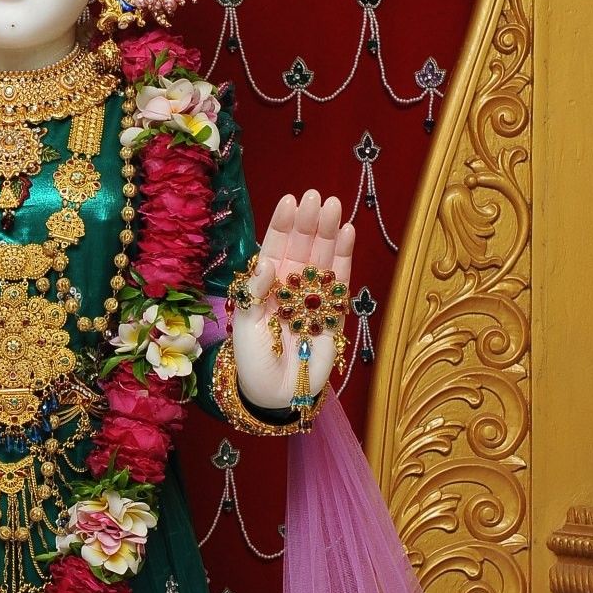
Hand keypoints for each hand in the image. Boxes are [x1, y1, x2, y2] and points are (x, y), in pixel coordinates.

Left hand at [232, 189, 354, 411]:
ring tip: (333, 206)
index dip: (282, 226)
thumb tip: (266, 262)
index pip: (274, 248)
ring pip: (322, 259)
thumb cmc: (253, 362)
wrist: (276, 395)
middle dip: (308, 222)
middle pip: (301, 248)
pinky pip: (339, 281)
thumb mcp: (245, 327)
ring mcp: (313, 298)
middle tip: (316, 197)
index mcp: (266, 287)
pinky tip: (347, 233)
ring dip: (328, 233)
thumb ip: (254, 295)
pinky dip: (344, 258)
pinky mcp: (334, 313)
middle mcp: (290, 287)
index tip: (289, 201)